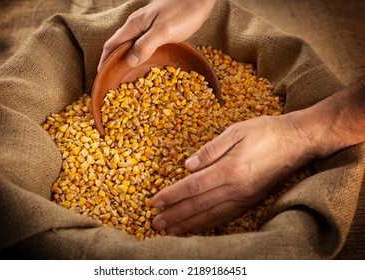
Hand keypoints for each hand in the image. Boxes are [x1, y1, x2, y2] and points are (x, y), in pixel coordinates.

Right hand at [97, 0, 216, 70]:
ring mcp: (147, 26)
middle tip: (112, 80)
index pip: (111, 44)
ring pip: (130, 45)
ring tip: (125, 75)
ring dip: (125, 59)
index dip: (104, 60)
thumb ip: (146, 45)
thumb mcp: (164, 31)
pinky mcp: (157, 28)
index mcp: (134, 25)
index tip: (101, 76)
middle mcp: (137, 25)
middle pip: (118, 45)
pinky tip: (143, 63)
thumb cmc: (184, 12)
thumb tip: (129, 61)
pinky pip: (141, 44)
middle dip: (112, 61)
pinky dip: (138, 55)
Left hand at [151, 114, 318, 234]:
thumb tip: (187, 166)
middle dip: (174, 215)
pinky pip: (226, 217)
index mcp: (229, 169)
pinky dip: (209, 225)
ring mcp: (244, 198)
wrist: (297, 142)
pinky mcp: (251, 201)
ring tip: (170, 231)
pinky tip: (198, 228)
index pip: (192, 187)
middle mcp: (235, 189)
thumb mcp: (236, 131)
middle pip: (198, 206)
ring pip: (211, 215)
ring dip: (188, 224)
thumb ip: (210, 150)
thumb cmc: (265, 132)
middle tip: (155, 222)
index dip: (172, 195)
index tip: (154, 202)